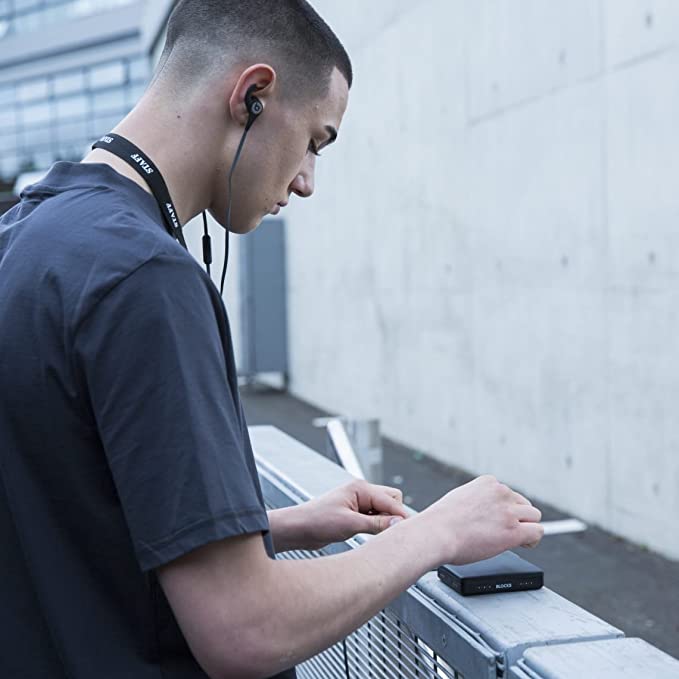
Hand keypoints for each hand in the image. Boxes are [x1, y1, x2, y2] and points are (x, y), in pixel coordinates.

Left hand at [294, 479, 408, 551]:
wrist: (298, 529)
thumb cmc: (317, 521)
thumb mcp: (350, 524)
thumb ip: (377, 523)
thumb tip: (399, 523)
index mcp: (360, 488)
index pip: (391, 500)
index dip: (400, 516)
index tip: (408, 531)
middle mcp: (361, 492)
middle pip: (391, 500)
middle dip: (393, 515)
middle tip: (388, 533)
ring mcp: (358, 502)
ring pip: (384, 509)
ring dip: (384, 522)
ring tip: (375, 535)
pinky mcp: (355, 513)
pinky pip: (375, 517)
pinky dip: (376, 525)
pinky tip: (370, 535)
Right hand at [418, 475, 543, 565]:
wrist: (436, 533)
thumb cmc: (440, 522)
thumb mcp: (459, 498)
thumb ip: (478, 500)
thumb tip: (486, 513)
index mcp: (487, 483)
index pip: (508, 494)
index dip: (505, 509)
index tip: (497, 520)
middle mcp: (500, 492)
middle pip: (523, 504)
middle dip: (517, 517)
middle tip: (506, 530)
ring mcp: (508, 511)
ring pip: (533, 516)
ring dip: (526, 527)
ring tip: (516, 538)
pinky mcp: (513, 530)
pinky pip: (537, 532)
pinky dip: (533, 540)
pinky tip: (524, 544)